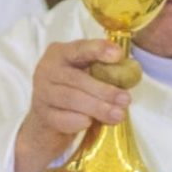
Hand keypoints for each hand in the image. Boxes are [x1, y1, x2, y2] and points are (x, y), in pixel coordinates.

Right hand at [14, 39, 131, 171]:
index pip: (79, 48)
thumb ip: (105, 70)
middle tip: (126, 100)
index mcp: (60, 53)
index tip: (118, 55)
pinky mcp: (42, 115)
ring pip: (71, 99)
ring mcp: (41, 93)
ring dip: (97, 108)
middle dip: (104, 90)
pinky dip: (78, 121)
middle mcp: (46, 69)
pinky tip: (91, 123)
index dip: (98, 50)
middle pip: (77, 79)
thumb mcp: (88, 74)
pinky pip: (61, 119)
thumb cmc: (76, 90)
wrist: (50, 119)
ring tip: (118, 115)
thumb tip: (131, 71)